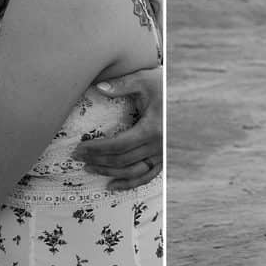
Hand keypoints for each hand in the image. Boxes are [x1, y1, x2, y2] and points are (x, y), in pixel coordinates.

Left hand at [72, 66, 161, 190]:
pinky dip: (129, 183)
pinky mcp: (164, 158)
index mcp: (152, 128)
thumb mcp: (145, 80)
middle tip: (77, 157)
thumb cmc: (166, 86)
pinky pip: (146, 176)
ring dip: (108, 172)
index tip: (79, 148)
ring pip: (132, 171)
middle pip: (122, 160)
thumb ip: (122, 84)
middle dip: (97, 160)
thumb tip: (99, 87)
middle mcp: (158, 146)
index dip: (97, 149)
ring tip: (88, 169)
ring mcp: (162, 155)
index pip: (118, 145)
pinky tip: (112, 185)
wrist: (188, 96)